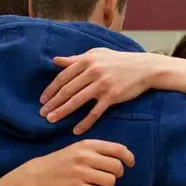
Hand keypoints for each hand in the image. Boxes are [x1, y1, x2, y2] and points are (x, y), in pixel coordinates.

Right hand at [20, 139, 134, 185]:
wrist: (39, 173)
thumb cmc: (63, 160)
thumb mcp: (79, 148)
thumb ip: (99, 150)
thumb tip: (124, 153)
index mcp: (88, 145)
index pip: (118, 149)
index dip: (128, 157)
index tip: (130, 163)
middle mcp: (85, 157)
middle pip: (117, 167)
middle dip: (118, 174)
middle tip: (110, 176)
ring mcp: (81, 173)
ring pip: (110, 181)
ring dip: (107, 184)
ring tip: (98, 183)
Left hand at [40, 49, 165, 134]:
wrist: (143, 68)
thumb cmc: (118, 61)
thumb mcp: (96, 55)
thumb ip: (75, 59)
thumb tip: (55, 61)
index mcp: (87, 61)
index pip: (63, 77)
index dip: (51, 89)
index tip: (43, 100)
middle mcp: (93, 71)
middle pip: (67, 90)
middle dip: (53, 103)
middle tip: (42, 113)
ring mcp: (102, 85)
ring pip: (77, 101)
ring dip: (62, 112)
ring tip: (51, 120)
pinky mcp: (112, 97)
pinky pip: (95, 112)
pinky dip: (85, 123)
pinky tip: (76, 130)